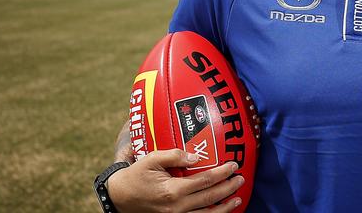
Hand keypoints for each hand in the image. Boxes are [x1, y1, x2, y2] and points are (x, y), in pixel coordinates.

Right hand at [107, 149, 243, 212]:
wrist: (120, 197)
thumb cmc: (137, 174)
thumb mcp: (152, 159)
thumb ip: (174, 155)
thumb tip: (195, 156)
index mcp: (172, 189)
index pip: (205, 180)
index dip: (222, 173)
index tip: (233, 165)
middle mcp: (176, 206)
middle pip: (210, 198)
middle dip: (228, 188)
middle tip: (241, 179)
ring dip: (224, 208)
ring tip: (237, 199)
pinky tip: (220, 211)